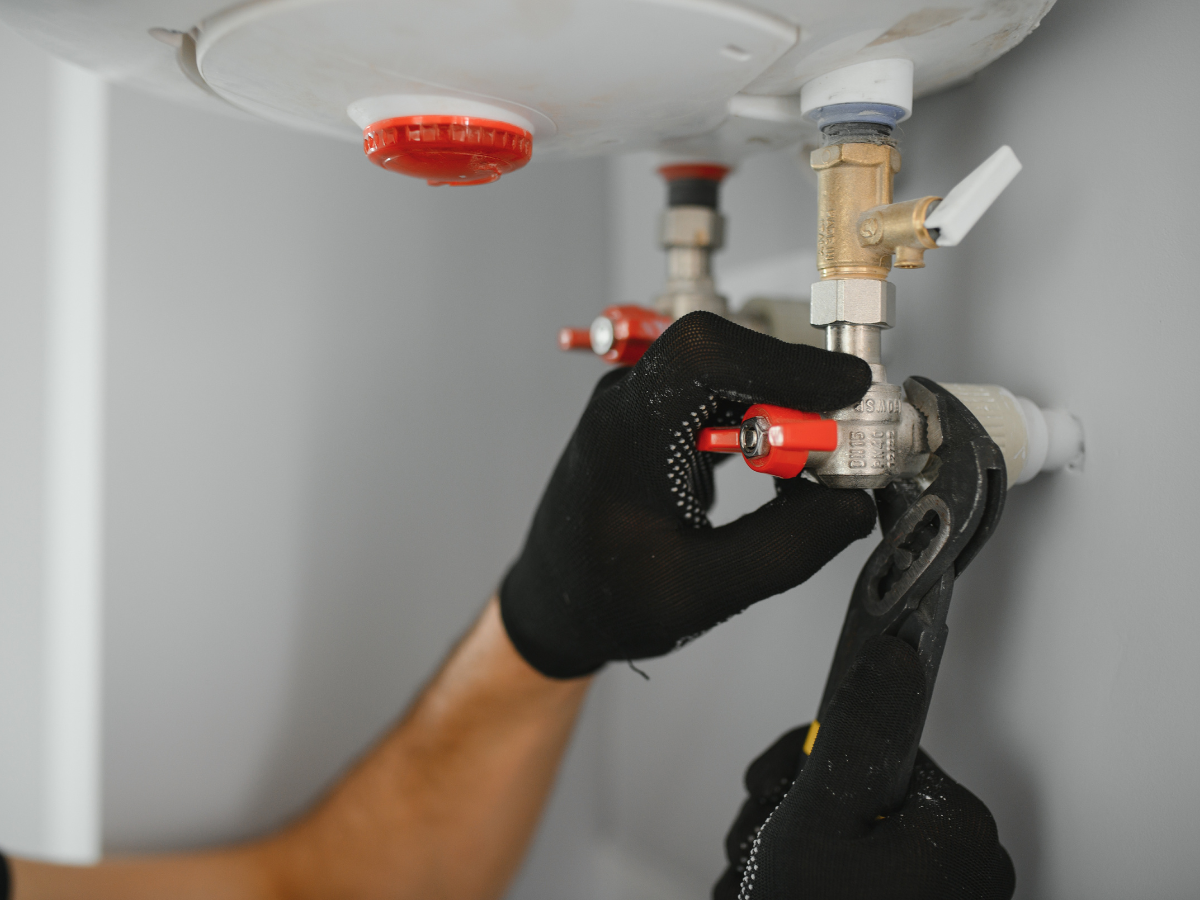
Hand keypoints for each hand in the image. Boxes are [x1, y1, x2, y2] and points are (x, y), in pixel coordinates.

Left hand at [500, 311, 875, 677]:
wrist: (557, 599)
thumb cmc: (603, 596)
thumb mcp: (702, 591)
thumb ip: (785, 548)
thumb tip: (851, 504)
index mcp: (627, 433)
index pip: (705, 356)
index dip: (785, 363)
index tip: (845, 389)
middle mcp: (630, 403)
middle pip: (727, 355)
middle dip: (797, 387)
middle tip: (845, 438)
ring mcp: (643, 405)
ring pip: (731, 372)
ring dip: (785, 406)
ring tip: (816, 464)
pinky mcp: (660, 418)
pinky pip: (723, 396)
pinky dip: (765, 421)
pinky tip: (781, 469)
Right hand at [714, 635, 1014, 899]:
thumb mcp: (821, 816)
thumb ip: (853, 731)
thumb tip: (894, 653)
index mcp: (956, 825)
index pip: (873, 744)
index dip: (806, 762)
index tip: (776, 784)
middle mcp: (964, 862)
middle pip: (857, 792)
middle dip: (792, 814)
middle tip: (763, 846)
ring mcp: (944, 898)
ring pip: (849, 839)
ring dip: (791, 852)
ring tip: (765, 885)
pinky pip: (861, 877)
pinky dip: (814, 881)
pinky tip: (782, 896)